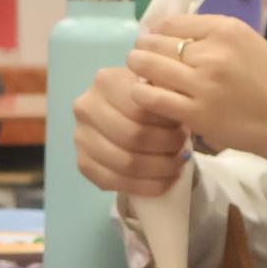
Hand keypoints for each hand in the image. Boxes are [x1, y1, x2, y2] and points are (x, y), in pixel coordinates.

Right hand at [74, 64, 188, 197]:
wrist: (124, 112)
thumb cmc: (149, 97)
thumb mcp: (159, 83)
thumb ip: (168, 89)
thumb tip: (182, 104)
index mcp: (106, 81)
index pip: (141, 109)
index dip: (167, 124)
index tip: (185, 128)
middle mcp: (86, 107)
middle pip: (133, 136)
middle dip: (166, 147)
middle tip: (184, 149)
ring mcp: (80, 137)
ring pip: (126, 163)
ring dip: (160, 169)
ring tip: (178, 164)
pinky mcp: (83, 163)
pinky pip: (115, 182)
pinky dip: (146, 186)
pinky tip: (165, 181)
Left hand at [125, 14, 266, 161]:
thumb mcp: (251, 45)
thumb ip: (216, 38)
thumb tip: (175, 36)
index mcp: (227, 29)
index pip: (172, 23)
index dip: (155, 32)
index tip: (152, 41)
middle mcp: (213, 52)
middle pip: (156, 43)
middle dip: (142, 49)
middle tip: (139, 58)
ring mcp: (203, 83)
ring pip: (149, 67)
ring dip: (137, 68)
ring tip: (138, 74)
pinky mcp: (196, 113)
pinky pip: (152, 97)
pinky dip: (142, 93)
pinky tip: (144, 94)